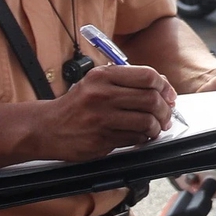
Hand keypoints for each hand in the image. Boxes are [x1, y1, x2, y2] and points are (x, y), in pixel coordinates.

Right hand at [33, 64, 176, 161]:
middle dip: (165, 110)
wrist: (46, 127)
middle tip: (167, 115)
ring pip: (146, 121)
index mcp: (103, 76)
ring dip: (157, 127)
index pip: (147, 76)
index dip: (164, 87)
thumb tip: (162, 86)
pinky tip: (140, 136)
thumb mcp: (96, 83)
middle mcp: (102, 94)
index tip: (169, 95)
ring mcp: (101, 118)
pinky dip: (143, 138)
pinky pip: (134, 138)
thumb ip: (126, 81)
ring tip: (155, 128)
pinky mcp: (100, 139)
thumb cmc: (76, 105)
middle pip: (151, 99)